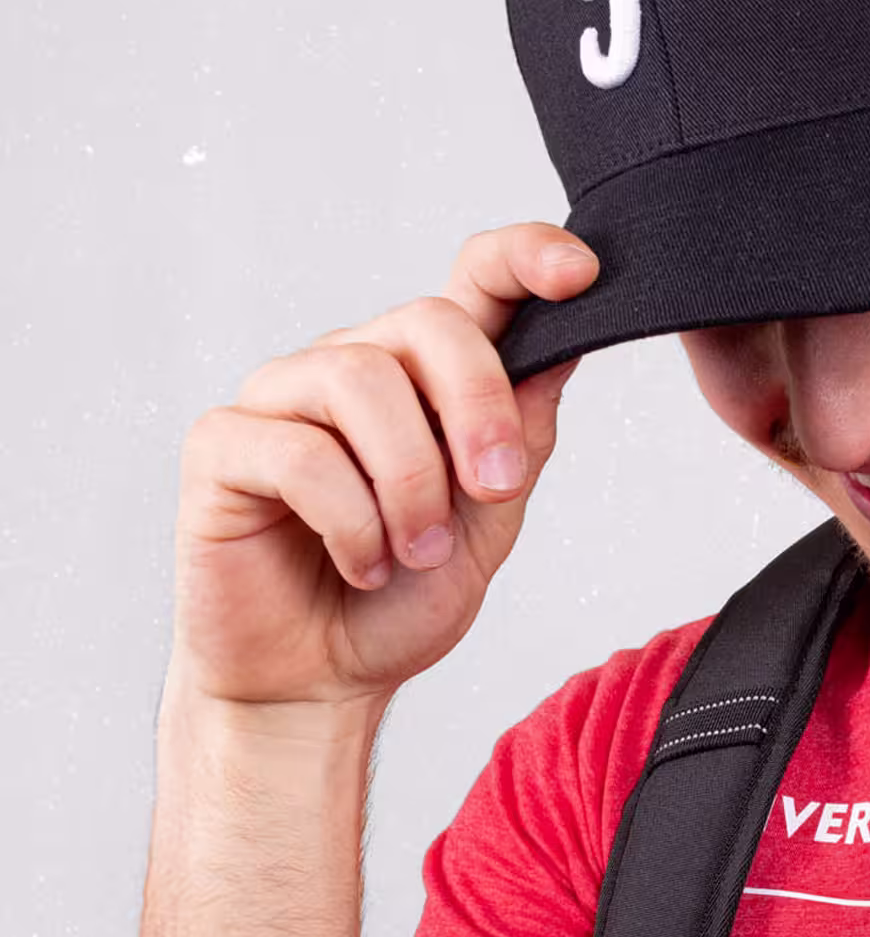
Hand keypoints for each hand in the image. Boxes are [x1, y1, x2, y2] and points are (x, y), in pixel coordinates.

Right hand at [167, 223, 596, 710]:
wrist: (324, 679)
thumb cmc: (402, 593)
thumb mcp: (493, 515)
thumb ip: (522, 433)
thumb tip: (563, 347)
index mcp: (426, 374)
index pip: (474, 279)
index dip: (525, 257)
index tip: (580, 272)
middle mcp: (352, 367)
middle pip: (428, 322)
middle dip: (479, 408)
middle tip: (495, 492)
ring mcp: (281, 399)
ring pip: (360, 382)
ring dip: (411, 482)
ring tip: (417, 550)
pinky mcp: (222, 446)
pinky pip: (299, 452)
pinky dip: (351, 521)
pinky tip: (362, 563)